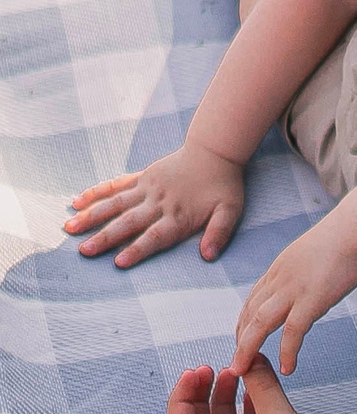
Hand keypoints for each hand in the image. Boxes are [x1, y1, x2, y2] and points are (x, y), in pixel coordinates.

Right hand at [66, 140, 245, 266]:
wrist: (215, 151)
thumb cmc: (224, 185)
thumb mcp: (230, 210)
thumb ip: (220, 232)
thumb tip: (209, 256)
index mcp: (179, 215)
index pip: (156, 236)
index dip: (138, 249)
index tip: (119, 262)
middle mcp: (159, 203)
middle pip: (129, 222)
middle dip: (106, 238)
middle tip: (84, 251)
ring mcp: (147, 188)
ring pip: (115, 204)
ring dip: (92, 216)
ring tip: (70, 228)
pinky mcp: (142, 177)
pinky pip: (115, 185)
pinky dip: (96, 193)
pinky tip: (77, 202)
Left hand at [230, 219, 356, 376]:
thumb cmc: (348, 235)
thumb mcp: (317, 251)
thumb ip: (310, 268)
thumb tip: (317, 279)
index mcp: (281, 267)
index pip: (254, 297)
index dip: (245, 319)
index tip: (242, 336)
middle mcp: (280, 279)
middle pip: (250, 312)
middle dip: (240, 338)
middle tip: (236, 361)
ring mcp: (294, 289)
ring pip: (260, 323)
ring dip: (247, 348)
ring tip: (243, 370)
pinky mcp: (312, 299)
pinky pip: (293, 332)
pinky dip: (287, 352)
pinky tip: (287, 368)